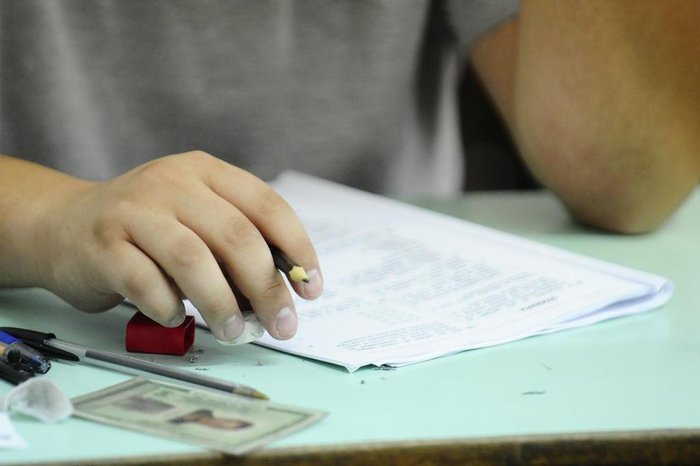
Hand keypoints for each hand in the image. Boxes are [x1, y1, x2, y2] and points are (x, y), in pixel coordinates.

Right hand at [33, 151, 322, 340]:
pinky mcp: (102, 245)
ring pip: (192, 260)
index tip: (311, 289)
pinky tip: (175, 317)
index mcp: (205, 172)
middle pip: (235, 236)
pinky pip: (147, 285)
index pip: (267, 205)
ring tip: (236, 333)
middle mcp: (171, 182)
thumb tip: (282, 294)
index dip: (297, 249)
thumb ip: (235, 246)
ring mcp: (133, 210)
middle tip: (282, 326)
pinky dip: (170, 309)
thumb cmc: (148, 232)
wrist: (63, 226)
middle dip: (267, 288)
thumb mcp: (196, 221)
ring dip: (222, 305)